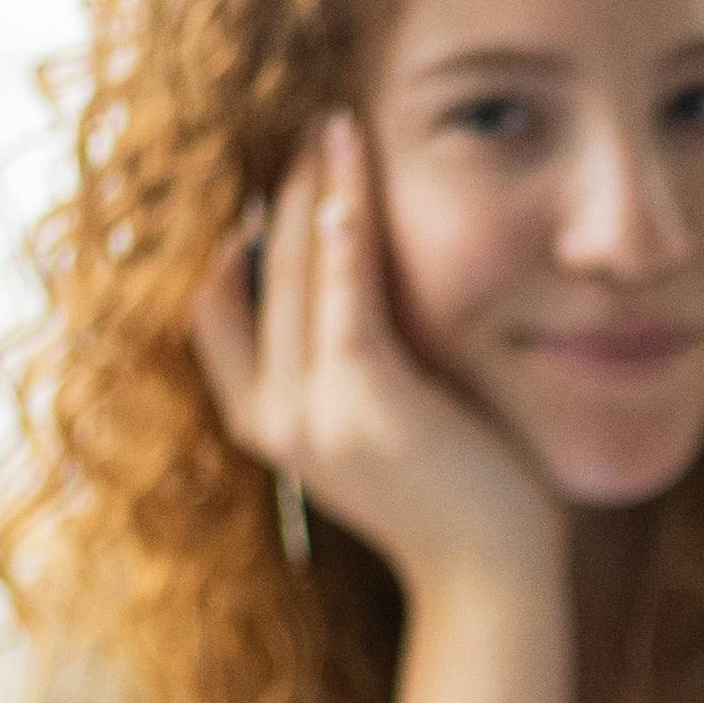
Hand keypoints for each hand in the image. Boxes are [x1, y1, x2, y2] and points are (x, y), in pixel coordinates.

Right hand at [186, 112, 562, 606]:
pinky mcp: (368, 404)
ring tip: (334, 127)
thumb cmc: (450, 494)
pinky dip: (341, 242)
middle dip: (277, 191)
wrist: (489, 577)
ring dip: (311, 190)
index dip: (232, 236)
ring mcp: (313, 414)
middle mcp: (270, 419)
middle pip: (250, 274)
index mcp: (263, 423)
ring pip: (294, 273)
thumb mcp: (375, 425)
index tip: (265, 175)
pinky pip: (344, 303)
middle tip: (306, 125)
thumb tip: (349, 286)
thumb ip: (347, 366)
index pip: (213, 310)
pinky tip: (346, 191)